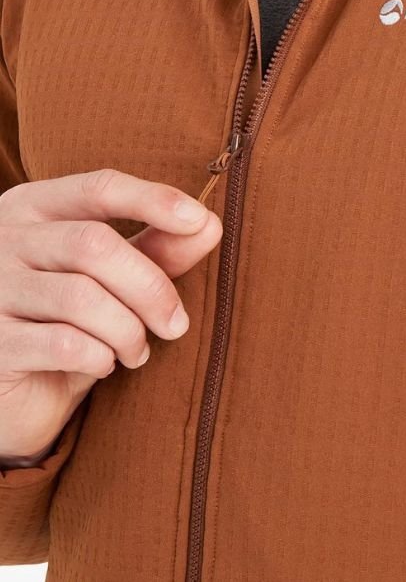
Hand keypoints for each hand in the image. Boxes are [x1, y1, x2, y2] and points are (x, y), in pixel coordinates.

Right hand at [0, 168, 221, 461]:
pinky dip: (98, 356)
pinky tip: (103, 364)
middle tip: (175, 324)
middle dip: (150, 287)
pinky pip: (61, 343)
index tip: (199, 220)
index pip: (99, 188)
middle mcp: (3, 238)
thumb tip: (210, 224)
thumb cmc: (62, 321)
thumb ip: (155, 250)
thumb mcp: (108, 280)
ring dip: (127, 330)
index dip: (154, 200)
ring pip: (80, 297)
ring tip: (137, 351)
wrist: (7, 393)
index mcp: (34, 207)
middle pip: (94, 245)